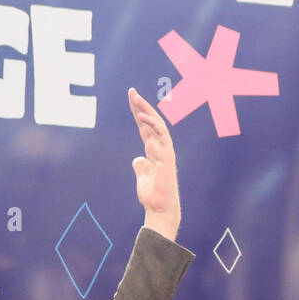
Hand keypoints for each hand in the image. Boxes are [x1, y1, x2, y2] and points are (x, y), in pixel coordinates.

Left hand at [128, 87, 181, 241]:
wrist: (159, 208)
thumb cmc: (152, 195)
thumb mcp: (142, 176)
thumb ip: (140, 166)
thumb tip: (137, 160)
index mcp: (153, 150)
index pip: (145, 127)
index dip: (138, 113)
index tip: (131, 99)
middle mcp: (160, 147)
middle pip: (150, 121)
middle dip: (141, 105)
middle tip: (131, 91)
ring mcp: (165, 150)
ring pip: (157, 125)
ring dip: (146, 110)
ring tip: (136, 99)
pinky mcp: (167, 156)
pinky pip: (162, 135)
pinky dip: (153, 124)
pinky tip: (143, 115)